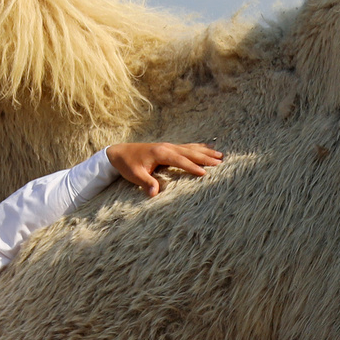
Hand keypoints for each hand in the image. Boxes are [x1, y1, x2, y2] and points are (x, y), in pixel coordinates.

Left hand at [107, 142, 223, 197]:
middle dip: (205, 158)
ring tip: (220, 155)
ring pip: (190, 148)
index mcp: (160, 153)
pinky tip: (208, 147)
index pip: (180, 161)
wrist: (119, 153)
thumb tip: (154, 194)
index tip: (204, 173)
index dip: (192, 167)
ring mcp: (168, 145)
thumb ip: (146, 183)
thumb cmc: (127, 165)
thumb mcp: (134, 176)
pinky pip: (186, 147)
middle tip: (220, 163)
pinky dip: (198, 147)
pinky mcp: (168, 147)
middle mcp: (167, 147)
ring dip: (205, 152)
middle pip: (189, 152)